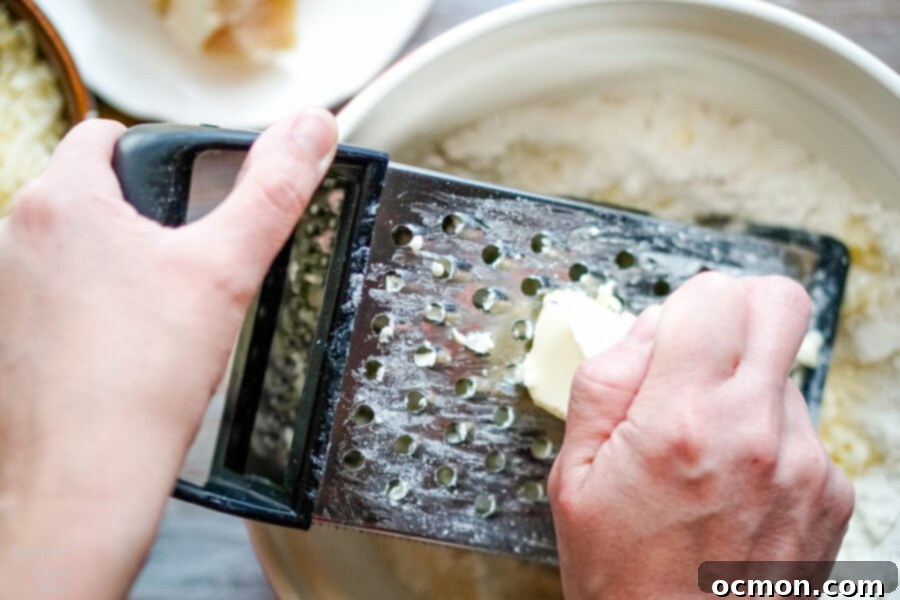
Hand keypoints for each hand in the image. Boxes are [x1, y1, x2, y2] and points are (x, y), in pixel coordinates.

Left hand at [0, 109, 336, 597]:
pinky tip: (132, 350)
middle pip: (95, 193)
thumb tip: (311, 127)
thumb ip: (273, 190)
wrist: (81, 481)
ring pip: (78, 248)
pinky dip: (96, 308)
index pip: (107, 135)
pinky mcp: (12, 337)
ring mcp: (9, 290)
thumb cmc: (139, 379)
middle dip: (146, 216)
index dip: (160, 154)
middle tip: (192, 264)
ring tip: (165, 313)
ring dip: (120, 263)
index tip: (196, 194)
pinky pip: (60, 297)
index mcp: (64, 202)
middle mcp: (17, 237)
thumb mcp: (225, 270)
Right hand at [549, 273, 854, 598]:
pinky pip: (799, 424)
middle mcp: (757, 432)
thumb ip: (605, 380)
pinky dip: (766, 434)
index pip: (715, 294)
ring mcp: (806, 462)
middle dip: (735, 310)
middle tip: (700, 354)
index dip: (685, 306)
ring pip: (782, 369)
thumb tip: (650, 326)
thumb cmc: (621, 577)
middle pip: (779, 303)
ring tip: (703, 449)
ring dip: (745, 385)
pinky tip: (731, 481)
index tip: (670, 339)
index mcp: (683, 420)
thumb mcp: (573, 475)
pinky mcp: (833, 491)